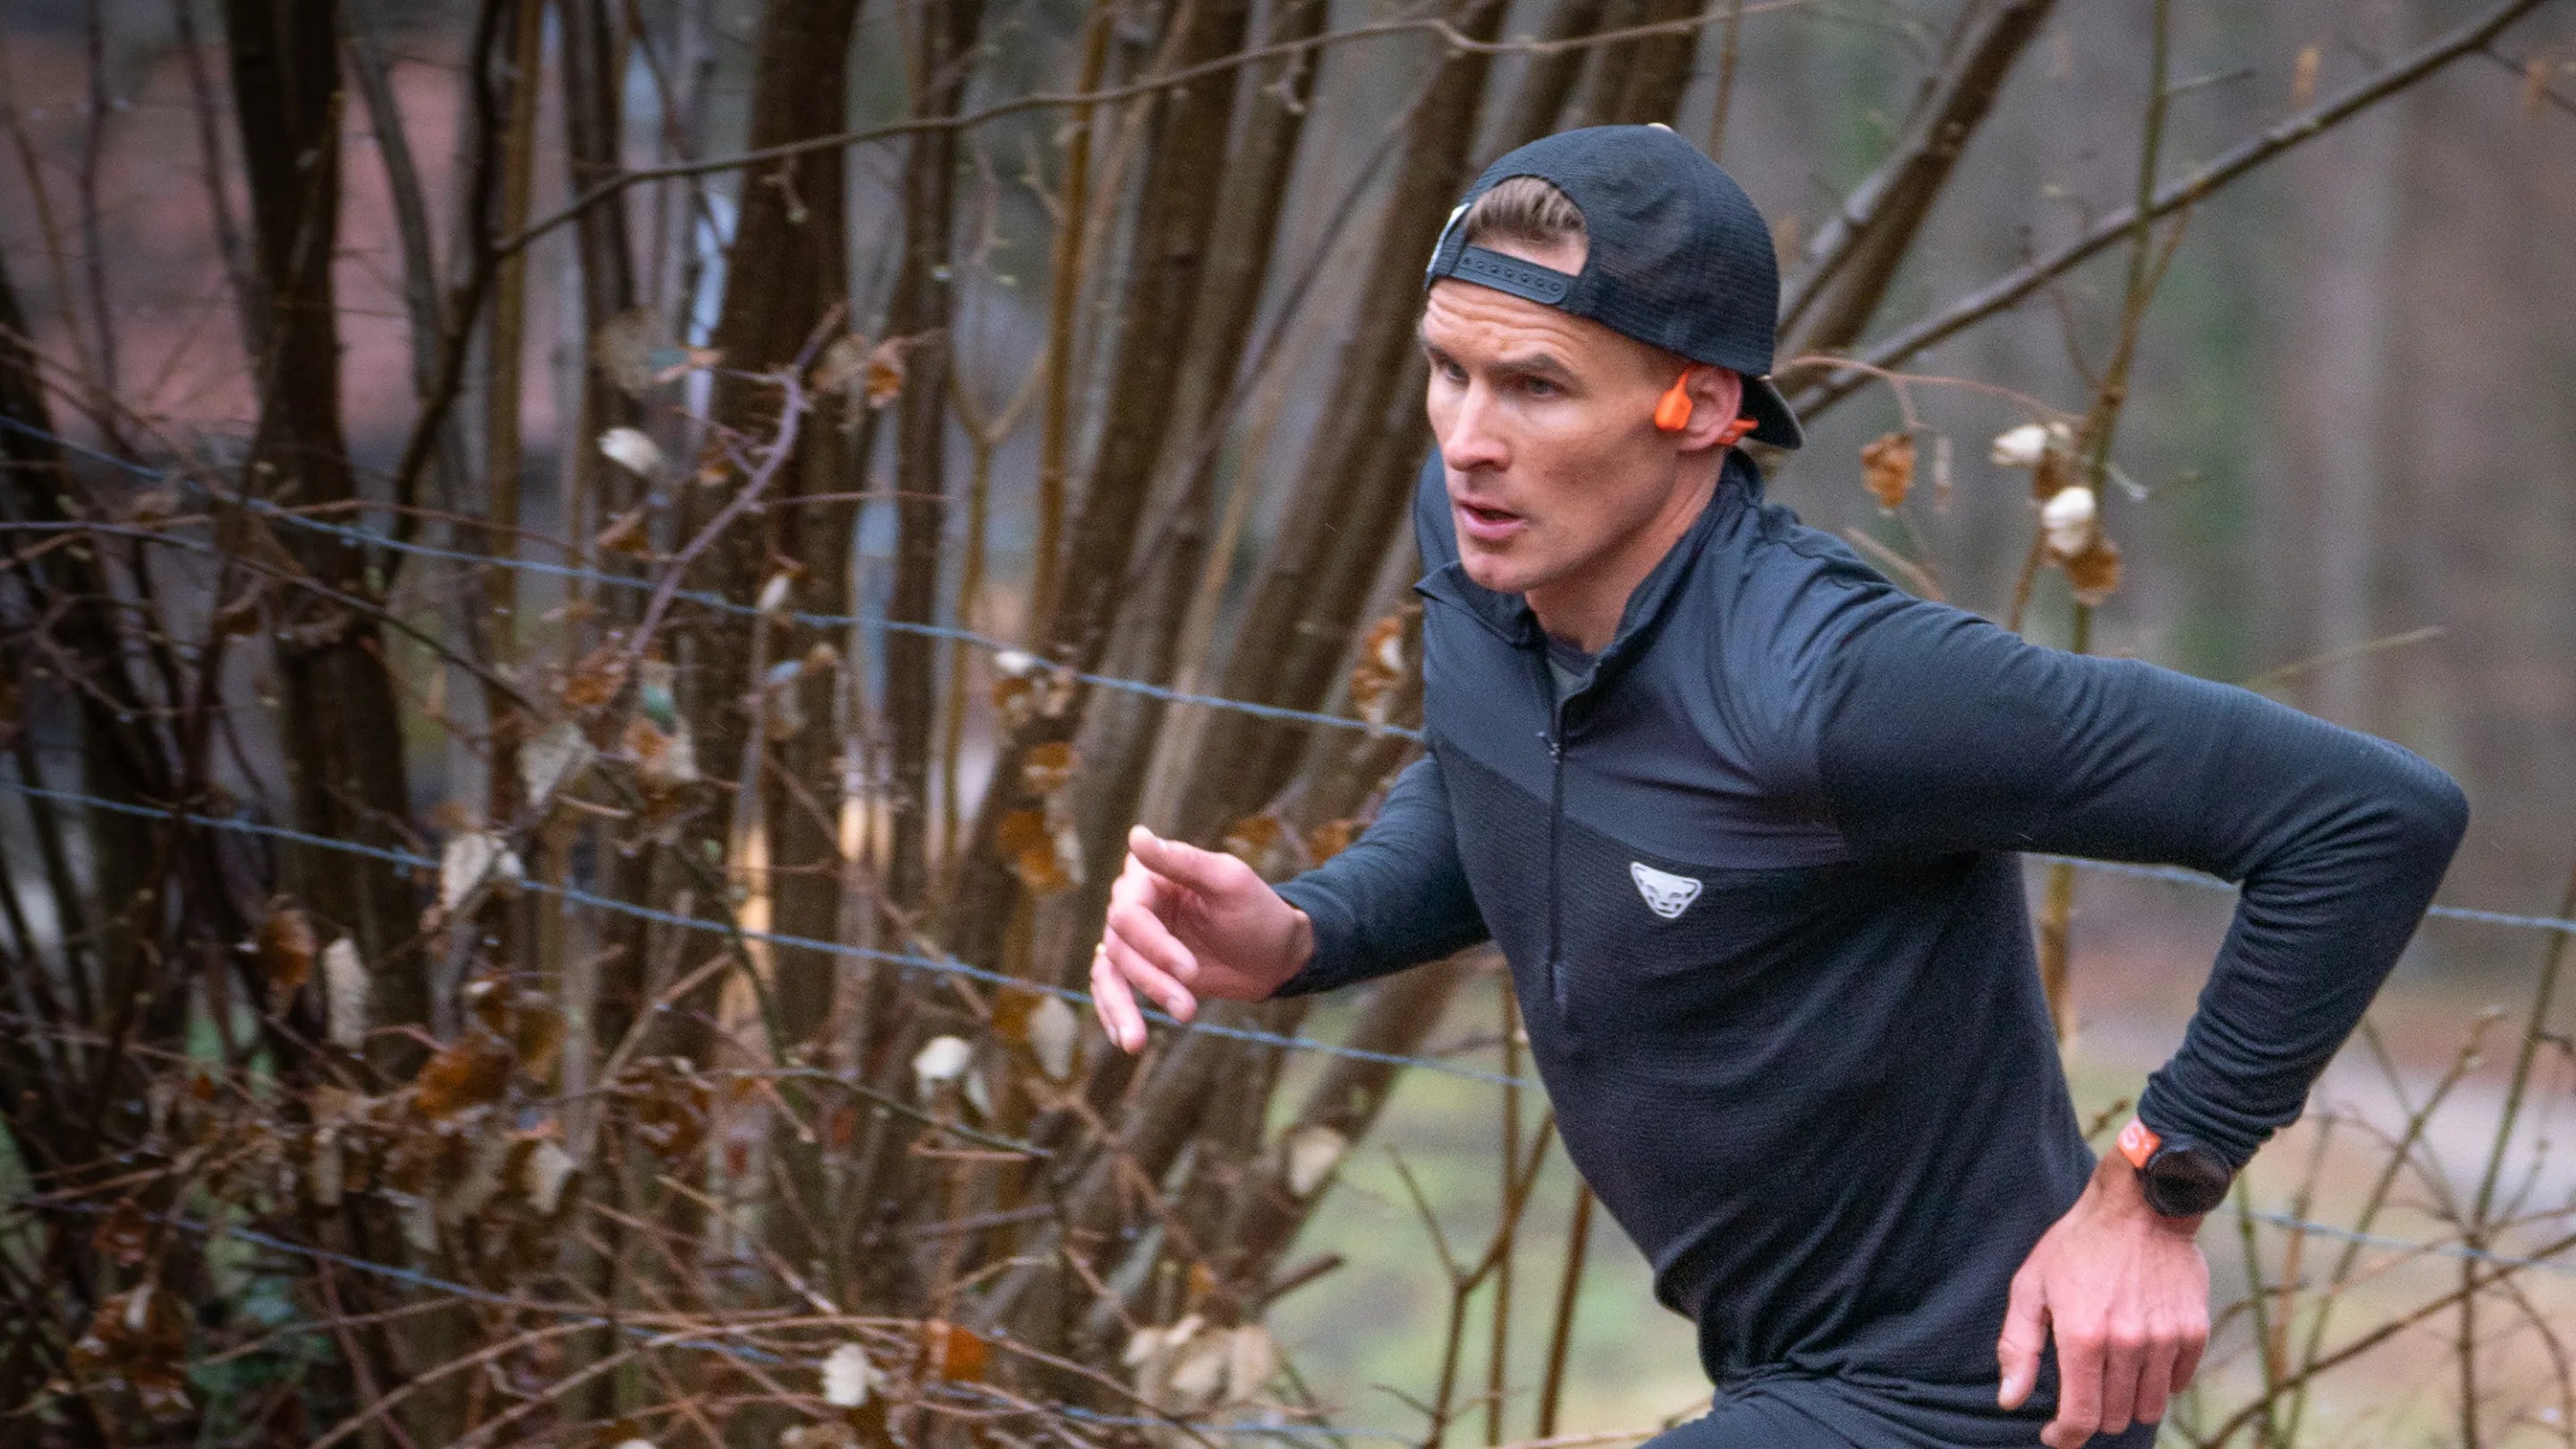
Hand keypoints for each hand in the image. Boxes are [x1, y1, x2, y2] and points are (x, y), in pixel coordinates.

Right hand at [1089, 825, 1314, 1052]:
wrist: (1275, 955)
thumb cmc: (1258, 912)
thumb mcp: (1229, 882)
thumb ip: (1183, 862)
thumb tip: (1136, 835)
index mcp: (1151, 876)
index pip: (1130, 912)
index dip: (1155, 945)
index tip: (1190, 972)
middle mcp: (1135, 905)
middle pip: (1121, 946)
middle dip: (1152, 982)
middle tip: (1188, 1010)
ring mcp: (1134, 940)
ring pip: (1111, 972)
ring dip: (1123, 1008)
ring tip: (1136, 1043)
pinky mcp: (1139, 970)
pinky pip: (1111, 990)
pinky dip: (1113, 1015)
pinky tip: (1123, 1039)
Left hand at [1998, 1152, 2210, 1447]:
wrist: (2139, 1206)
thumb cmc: (2076, 1245)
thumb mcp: (2030, 1286)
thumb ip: (2018, 1347)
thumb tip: (2010, 1400)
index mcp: (2083, 1336)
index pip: (2081, 1417)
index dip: (2065, 1436)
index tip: (2055, 1435)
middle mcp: (2128, 1343)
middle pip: (2114, 1417)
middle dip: (2093, 1415)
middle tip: (2080, 1392)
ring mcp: (2165, 1339)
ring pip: (2148, 1407)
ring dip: (2125, 1401)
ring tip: (2109, 1375)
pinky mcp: (2194, 1331)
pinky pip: (2176, 1383)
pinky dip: (2157, 1381)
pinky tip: (2138, 1356)